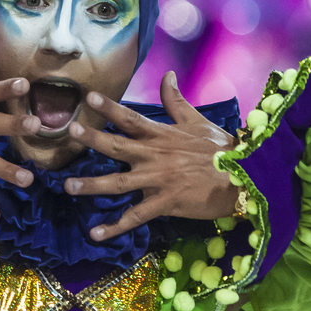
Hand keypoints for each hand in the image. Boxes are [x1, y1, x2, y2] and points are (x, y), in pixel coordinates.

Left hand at [63, 71, 237, 240]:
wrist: (243, 178)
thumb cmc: (221, 149)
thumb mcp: (197, 121)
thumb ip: (176, 101)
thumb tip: (167, 75)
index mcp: (161, 135)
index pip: (131, 118)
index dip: (109, 107)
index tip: (89, 97)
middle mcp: (155, 156)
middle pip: (117, 146)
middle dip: (92, 139)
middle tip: (69, 132)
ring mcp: (158, 180)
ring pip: (118, 183)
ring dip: (92, 185)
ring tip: (68, 186)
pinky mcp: (166, 203)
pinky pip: (136, 216)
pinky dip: (115, 227)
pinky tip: (95, 234)